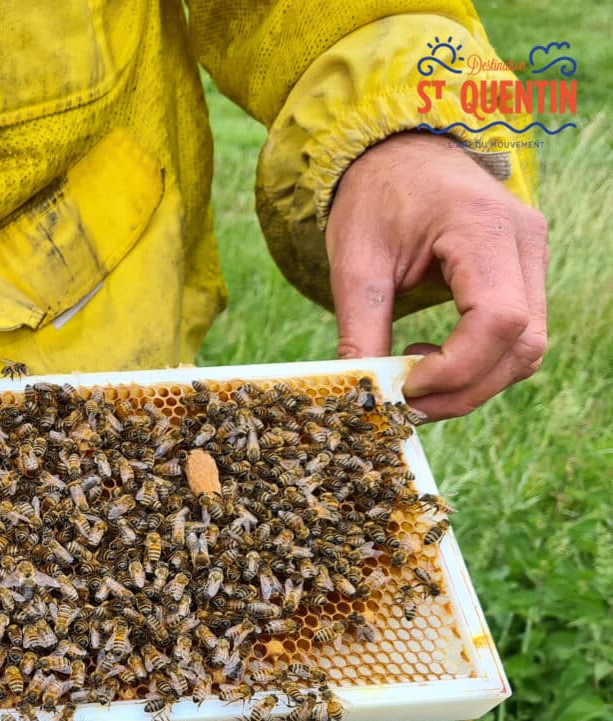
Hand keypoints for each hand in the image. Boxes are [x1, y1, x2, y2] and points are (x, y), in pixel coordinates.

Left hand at [326, 131, 548, 420]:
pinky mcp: (524, 271)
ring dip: (474, 382)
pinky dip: (479, 363)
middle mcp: (524, 242)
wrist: (396, 152)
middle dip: (467, 388)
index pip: (499, 319)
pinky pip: (518, 334)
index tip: (407, 386)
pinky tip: (433, 358)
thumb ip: (361, 330)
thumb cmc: (373, 198)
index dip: (458, 368)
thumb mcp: (354, 263)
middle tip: (409, 404)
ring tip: (415, 382)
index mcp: (482, 229)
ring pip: (528, 347)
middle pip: (524, 343)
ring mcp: (531, 256)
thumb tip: (364, 394)